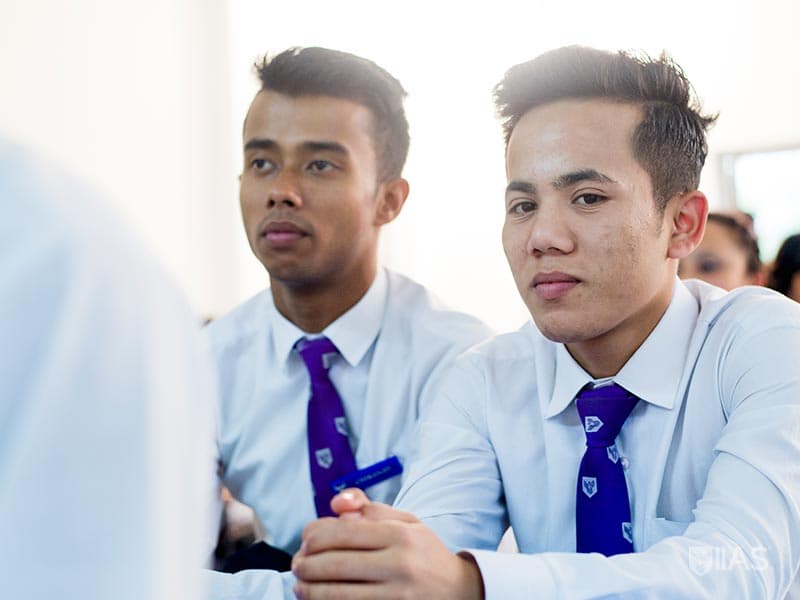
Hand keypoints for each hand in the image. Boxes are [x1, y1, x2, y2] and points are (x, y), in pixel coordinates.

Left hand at [292, 489, 484, 599]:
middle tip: (296, 565)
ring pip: (338, 593)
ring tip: (300, 586)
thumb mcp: (406, 522)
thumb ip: (369, 509)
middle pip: (336, 564)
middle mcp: (400, 564)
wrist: (460, 592)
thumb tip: (336, 503)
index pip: (343, 531)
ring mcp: (397, 595)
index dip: (315, 535)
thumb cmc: (424, 553)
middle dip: (306, 565)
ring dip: (310, 590)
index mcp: (400, 535)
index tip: (305, 540)